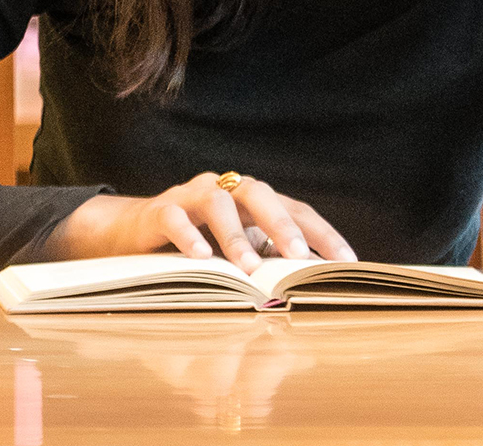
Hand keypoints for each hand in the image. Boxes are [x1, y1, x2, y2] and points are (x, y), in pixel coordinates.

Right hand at [48, 173, 355, 272]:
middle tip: (298, 257)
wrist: (136, 230)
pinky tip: (200, 257)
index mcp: (254, 200)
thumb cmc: (198, 244)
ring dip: (235, 237)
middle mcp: (227, 189)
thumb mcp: (237, 253)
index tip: (346, 262)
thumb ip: (268, 263)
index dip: (321, 233)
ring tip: (249, 269)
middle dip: (282, 225)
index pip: (296, 209)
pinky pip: (175, 217)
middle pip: (260, 195)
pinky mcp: (160, 210)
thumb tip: (308, 294)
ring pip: (218, 205)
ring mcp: (192, 196)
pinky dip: (188, 235)